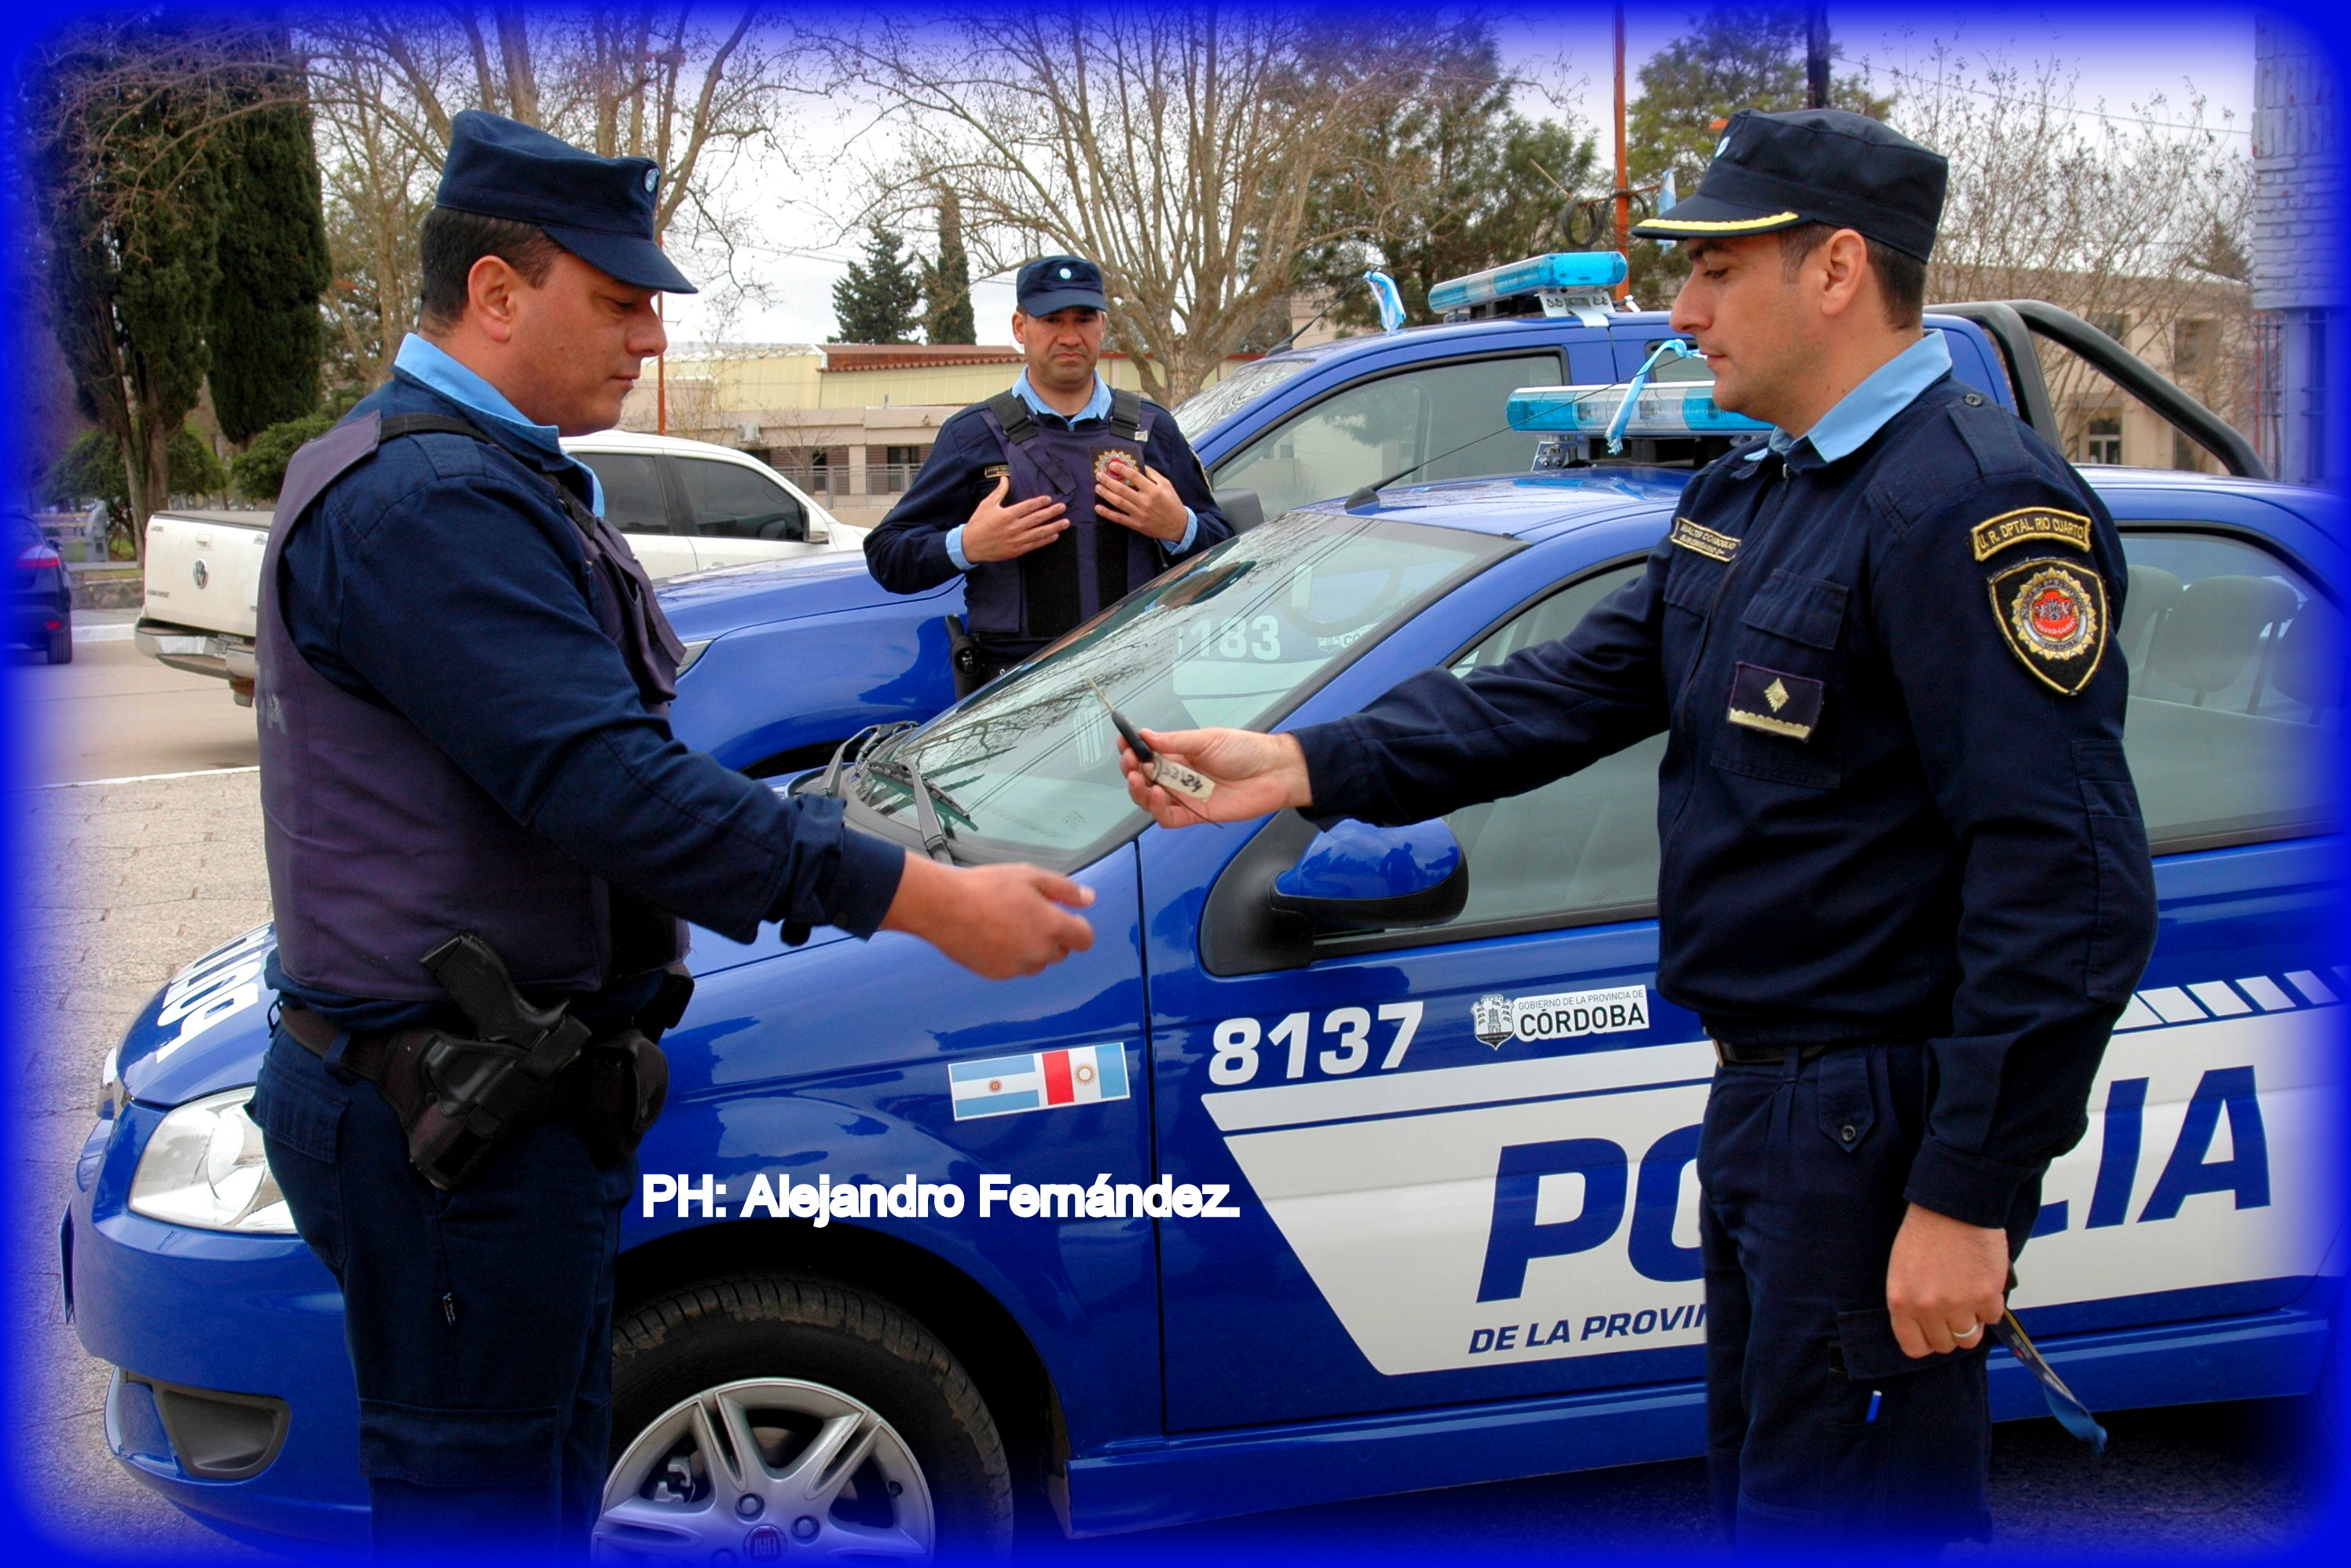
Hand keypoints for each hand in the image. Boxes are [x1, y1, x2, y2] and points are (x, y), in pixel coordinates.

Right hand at [881, 855, 1094, 977]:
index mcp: (1052, 927)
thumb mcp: (1030, 876)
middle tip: (1029, 913)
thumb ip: (1065, 890)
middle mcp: (1038, 952)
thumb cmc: (984, 888)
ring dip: (1032, 947)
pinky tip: (993, 934)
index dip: (1079, 927)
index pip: (1085, 939)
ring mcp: (1017, 967)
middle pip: (1061, 952)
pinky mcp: (997, 974)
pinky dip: (1010, 955)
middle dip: (1053, 935)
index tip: (1066, 917)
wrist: (943, 907)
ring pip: (1037, 962)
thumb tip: (1088, 898)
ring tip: (1007, 922)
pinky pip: (1014, 967)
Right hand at [961, 474, 1067, 562]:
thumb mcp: (987, 504)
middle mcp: (1014, 527)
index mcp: (1007, 514)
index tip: (1049, 499)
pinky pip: (1035, 545)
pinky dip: (1046, 540)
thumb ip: (999, 491)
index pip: (1028, 506)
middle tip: (1063, 507)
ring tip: (1065, 522)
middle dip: (1052, 512)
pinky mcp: (1017, 550)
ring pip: (1040, 533)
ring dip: (1054, 527)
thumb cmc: (978, 523)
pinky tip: (1054, 535)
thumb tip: (1005, 478)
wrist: (970, 545)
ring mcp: (1017, 540)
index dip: (1040, 502)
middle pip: (1038, 519)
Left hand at [1095, 456, 1188, 541]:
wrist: (1178, 526)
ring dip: (1106, 494)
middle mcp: (1145, 501)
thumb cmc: (1172, 503)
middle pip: (1122, 489)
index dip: (1121, 469)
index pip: (1134, 476)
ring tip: (1097, 487)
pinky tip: (1098, 507)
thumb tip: (1140, 465)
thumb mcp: (1167, 485)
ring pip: (1118, 502)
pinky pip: (1119, 518)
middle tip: (1099, 475)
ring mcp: (1139, 514)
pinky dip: (1107, 513)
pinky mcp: (1136, 524)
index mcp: (1153, 490)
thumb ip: (1153, 474)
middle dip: (1108, 481)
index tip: (1112, 465)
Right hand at [1118, 727, 1312, 825]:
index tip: (1123, 742)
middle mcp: (1179, 775)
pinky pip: (1169, 817)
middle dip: (1131, 769)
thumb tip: (1146, 736)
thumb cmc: (1246, 750)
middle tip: (1130, 761)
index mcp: (1179, 754)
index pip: (1147, 753)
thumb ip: (1175, 741)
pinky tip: (1157, 796)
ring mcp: (1186, 795)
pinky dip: (1158, 809)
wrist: (1274, 771)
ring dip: (1139, 790)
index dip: (1132, 749)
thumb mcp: (1208, 739)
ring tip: (1138, 778)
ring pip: (1151, 799)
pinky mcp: (1195, 814)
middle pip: (1144, 777)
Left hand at [1886, 1203, 2009, 1357]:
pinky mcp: (1986, 1296)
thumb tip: (1925, 1326)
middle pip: (1945, 1345)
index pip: (1914, 1346)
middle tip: (1954, 1312)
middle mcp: (1928, 1308)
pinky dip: (1990, 1306)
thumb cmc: (1925, 1230)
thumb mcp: (1901, 1269)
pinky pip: (1993, 1318)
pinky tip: (1982, 1284)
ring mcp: (1958, 1305)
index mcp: (1901, 1301)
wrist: (1953, 1207)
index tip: (1932, 1334)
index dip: (1926, 1342)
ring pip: (1970, 1337)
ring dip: (1972, 1322)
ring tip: (1969, 1299)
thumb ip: (1911, 1302)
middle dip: (1950, 1331)